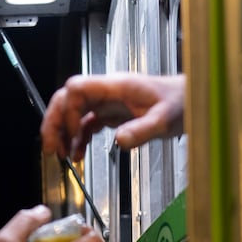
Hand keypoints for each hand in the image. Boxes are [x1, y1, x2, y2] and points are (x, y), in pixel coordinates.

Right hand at [41, 73, 186, 160]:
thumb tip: (119, 141)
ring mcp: (108, 102)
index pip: (77, 89)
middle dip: (55, 122)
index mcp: (117, 86)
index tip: (74, 135)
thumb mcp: (164, 120)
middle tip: (51, 148)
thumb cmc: (181, 103)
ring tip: (60, 155)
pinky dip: (78, 139)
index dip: (69, 111)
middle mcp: (108, 92)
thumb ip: (142, 130)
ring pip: (74, 112)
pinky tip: (78, 155)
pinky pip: (87, 123)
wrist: (190, 101)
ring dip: (63, 132)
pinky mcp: (113, 114)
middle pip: (68, 100)